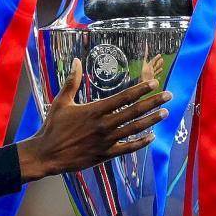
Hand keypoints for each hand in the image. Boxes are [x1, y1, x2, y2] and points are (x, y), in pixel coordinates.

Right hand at [16, 57, 171, 181]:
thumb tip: (77, 61)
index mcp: (94, 110)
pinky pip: (127, 148)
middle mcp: (104, 125)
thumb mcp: (61, 102)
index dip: (140, 90)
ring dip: (151, 120)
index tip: (153, 83)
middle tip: (168, 96)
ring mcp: (106, 141)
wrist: (47, 154)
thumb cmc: (53, 127)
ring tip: (164, 113)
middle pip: (134, 112)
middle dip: (153, 102)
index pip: (123, 98)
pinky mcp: (105, 155)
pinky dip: (141, 142)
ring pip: (134, 129)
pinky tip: (152, 137)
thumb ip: (72, 81)